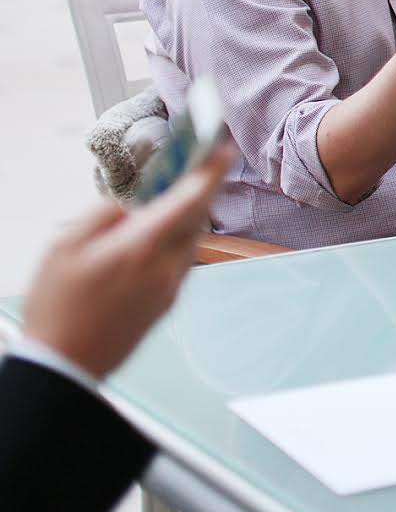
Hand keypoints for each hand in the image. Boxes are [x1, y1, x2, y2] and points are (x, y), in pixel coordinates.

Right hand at [22, 143, 234, 379]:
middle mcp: (165, 267)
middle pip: (197, 217)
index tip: (223, 148)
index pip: (187, 200)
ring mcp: (170, 287)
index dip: (208, 172)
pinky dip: (180, 236)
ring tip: (180, 190)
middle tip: (202, 161)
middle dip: (202, 187)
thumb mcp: (65, 247)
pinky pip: (183, 259)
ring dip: (191, 212)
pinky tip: (164, 229)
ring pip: (193, 239)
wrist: (64, 364)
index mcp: (140, 248)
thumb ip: (103, 214)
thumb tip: (132, 199)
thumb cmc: (57, 305)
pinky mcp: (167, 303)